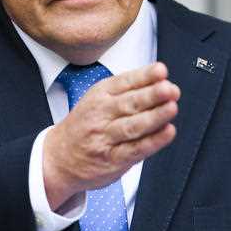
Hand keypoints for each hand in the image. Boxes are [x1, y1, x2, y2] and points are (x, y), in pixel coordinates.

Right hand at [42, 62, 178, 209]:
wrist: (58, 157)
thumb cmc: (84, 125)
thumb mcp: (97, 99)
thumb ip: (126, 90)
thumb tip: (160, 79)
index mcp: (99, 95)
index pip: (124, 82)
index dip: (144, 76)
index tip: (161, 71)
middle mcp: (101, 115)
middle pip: (129, 103)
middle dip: (151, 95)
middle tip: (170, 89)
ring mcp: (105, 138)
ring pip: (132, 126)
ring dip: (154, 117)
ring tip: (172, 107)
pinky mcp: (112, 160)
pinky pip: (135, 149)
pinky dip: (153, 141)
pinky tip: (167, 132)